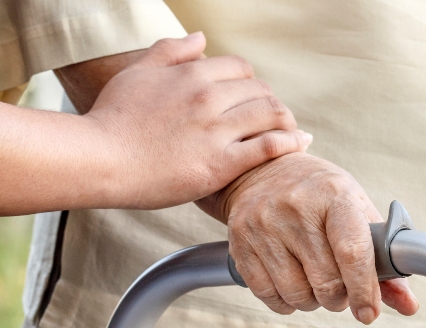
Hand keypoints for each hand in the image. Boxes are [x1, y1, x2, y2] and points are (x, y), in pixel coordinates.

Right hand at [84, 32, 307, 208]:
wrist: (97, 160)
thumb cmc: (112, 119)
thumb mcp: (137, 74)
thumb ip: (170, 52)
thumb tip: (201, 38)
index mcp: (191, 75)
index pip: (241, 69)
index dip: (250, 83)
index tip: (251, 98)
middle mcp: (207, 98)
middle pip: (261, 91)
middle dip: (271, 103)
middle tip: (274, 119)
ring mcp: (216, 131)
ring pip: (271, 114)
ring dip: (286, 121)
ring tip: (291, 131)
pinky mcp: (220, 164)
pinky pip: (269, 147)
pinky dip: (290, 142)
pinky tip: (299, 143)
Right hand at [196, 153, 419, 322]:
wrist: (264, 170)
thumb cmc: (321, 195)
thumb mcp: (357, 212)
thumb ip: (385, 261)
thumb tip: (409, 305)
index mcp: (335, 195)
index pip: (352, 251)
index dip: (364, 289)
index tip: (369, 312)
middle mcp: (296, 207)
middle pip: (326, 282)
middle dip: (340, 297)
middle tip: (343, 288)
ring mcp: (264, 225)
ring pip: (298, 295)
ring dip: (314, 301)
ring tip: (317, 282)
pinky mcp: (240, 244)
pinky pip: (269, 297)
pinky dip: (288, 301)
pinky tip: (294, 282)